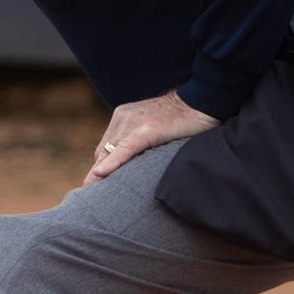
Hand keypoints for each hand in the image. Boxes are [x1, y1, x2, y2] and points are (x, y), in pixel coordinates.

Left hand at [83, 90, 219, 184]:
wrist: (204, 99)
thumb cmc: (185, 117)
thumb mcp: (155, 127)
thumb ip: (140, 140)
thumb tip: (135, 164)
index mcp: (123, 117)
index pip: (106, 147)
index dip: (100, 167)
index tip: (92, 186)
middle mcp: (123, 119)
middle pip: (104, 152)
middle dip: (97, 174)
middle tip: (90, 194)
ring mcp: (132, 123)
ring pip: (109, 152)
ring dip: (100, 174)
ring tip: (92, 193)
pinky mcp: (145, 130)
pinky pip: (124, 149)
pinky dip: (112, 163)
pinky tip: (100, 175)